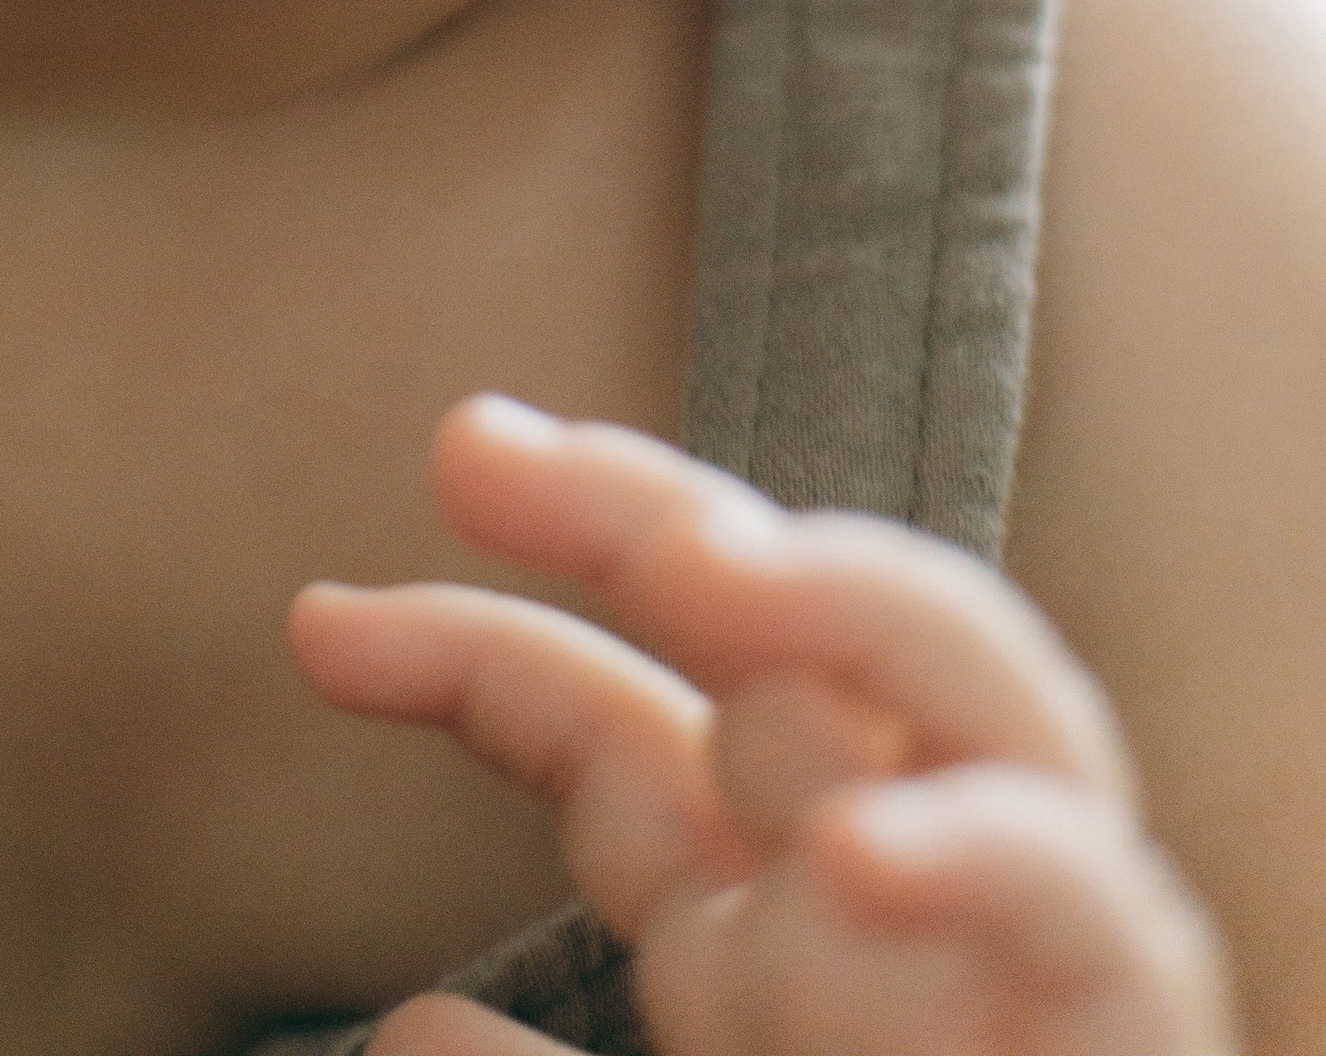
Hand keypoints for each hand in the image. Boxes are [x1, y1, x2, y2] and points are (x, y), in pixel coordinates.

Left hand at [289, 397, 1236, 1055]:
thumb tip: (417, 1026)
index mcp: (756, 942)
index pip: (608, 734)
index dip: (466, 644)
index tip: (313, 629)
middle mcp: (886, 909)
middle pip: (780, 642)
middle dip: (642, 514)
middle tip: (474, 445)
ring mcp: (1021, 946)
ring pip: (976, 685)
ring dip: (846, 602)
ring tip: (703, 564)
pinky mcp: (1131, 1021)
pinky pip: (1083, 895)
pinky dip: (976, 849)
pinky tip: (853, 855)